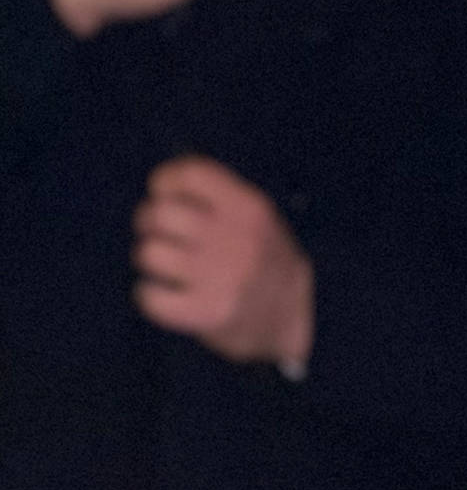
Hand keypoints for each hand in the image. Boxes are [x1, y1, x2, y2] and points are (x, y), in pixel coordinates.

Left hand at [132, 156, 312, 372]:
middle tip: (163, 234)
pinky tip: (169, 294)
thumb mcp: (256, 217)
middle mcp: (236, 238)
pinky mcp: (206, 312)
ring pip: (149, 253)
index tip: (166, 195)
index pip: (191, 175)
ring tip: (169, 266)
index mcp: (250, 209)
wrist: (294, 314)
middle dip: (150, 222)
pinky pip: (149, 295)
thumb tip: (160, 184)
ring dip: (152, 260)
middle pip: (160, 212)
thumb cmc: (263, 259)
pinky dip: (152, 295)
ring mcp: (221, 277)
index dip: (166, 181)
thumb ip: (217, 197)